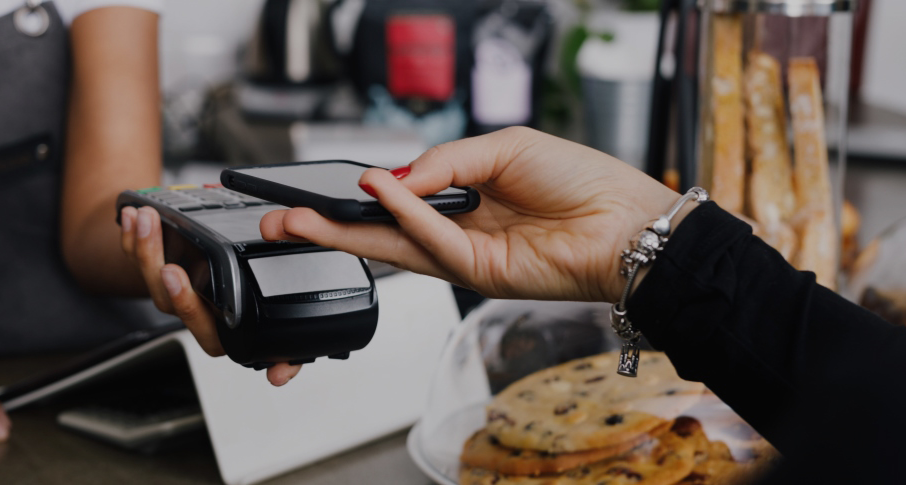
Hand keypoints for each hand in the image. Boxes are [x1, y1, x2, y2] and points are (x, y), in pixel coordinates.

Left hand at [119, 205, 301, 385]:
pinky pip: (135, 259)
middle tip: (169, 264)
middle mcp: (193, 314)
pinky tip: (130, 215)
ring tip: (146, 219)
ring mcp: (172, 295)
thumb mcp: (278, 324)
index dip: (189, 305)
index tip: (177, 277)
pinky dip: (131, 237)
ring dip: (146, 248)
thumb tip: (283, 375)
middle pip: (170, 302)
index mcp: (220, 329)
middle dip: (163, 276)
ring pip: (151, 279)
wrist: (224, 268)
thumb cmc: (253, 292)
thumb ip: (286, 356)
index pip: (201, 328)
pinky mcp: (154, 273)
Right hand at [259, 127, 683, 302]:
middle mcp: (457, 232)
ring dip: (344, 231)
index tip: (318, 189)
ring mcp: (465, 258)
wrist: (627, 220)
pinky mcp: (479, 275)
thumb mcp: (502, 147)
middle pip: (379, 233)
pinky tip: (380, 191)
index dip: (358, 196)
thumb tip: (391, 178)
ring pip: (391, 248)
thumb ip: (443, 162)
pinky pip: (431, 244)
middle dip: (326, 229)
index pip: (396, 200)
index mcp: (461, 198)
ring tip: (301, 219)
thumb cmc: (580, 179)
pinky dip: (404, 216)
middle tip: (278, 223)